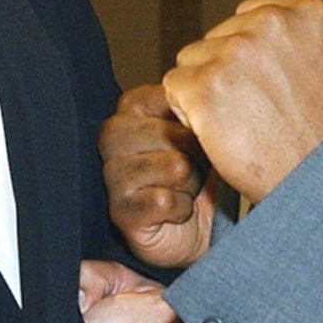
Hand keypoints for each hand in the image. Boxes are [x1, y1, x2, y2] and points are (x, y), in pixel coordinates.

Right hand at [99, 84, 217, 266]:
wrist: (196, 228)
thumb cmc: (198, 171)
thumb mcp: (202, 129)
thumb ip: (198, 106)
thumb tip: (209, 94)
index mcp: (132, 105)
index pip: (174, 96)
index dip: (198, 122)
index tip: (198, 137)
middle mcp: (114, 135)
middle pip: (175, 133)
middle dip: (197, 155)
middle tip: (192, 169)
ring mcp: (112, 173)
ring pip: (175, 166)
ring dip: (191, 183)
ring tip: (184, 189)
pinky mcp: (119, 210)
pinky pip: (165, 201)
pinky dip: (181, 209)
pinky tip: (174, 211)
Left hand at [162, 0, 322, 201]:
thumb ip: (306, 36)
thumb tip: (283, 25)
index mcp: (304, 12)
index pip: (247, 16)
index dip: (248, 53)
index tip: (263, 83)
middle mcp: (269, 23)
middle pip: (218, 37)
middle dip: (225, 70)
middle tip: (252, 109)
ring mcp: (235, 53)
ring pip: (192, 59)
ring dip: (204, 89)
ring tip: (237, 122)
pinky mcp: (205, 86)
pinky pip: (174, 86)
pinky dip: (187, 111)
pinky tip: (216, 132)